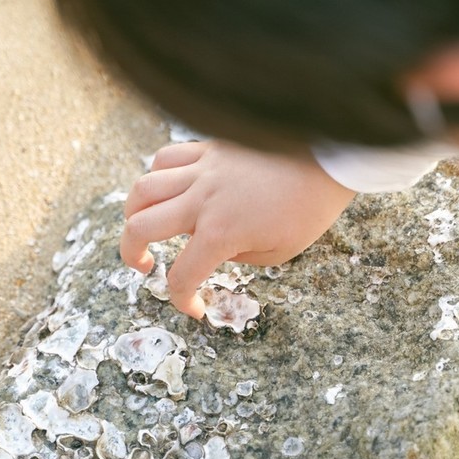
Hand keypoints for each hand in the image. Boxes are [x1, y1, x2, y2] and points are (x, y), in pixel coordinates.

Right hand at [121, 141, 356, 316]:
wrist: (328, 160)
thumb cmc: (310, 209)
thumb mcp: (278, 253)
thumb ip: (238, 257)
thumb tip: (215, 251)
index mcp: (220, 234)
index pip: (181, 276)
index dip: (181, 300)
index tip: (194, 308)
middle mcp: (202, 201)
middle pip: (139, 227)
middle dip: (130, 254)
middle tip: (143, 266)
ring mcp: (202, 171)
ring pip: (143, 189)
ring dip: (134, 214)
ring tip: (143, 225)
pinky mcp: (209, 150)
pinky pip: (167, 158)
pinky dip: (157, 175)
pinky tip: (168, 188)